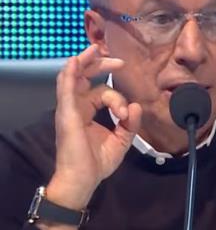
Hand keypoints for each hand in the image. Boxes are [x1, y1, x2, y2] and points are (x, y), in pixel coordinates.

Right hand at [38, 45, 141, 229]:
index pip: (102, 92)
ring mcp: (70, 110)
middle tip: (119, 61)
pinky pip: (66, 90)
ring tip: (93, 49)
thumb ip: (130, 122)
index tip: (126, 112)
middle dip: (100, 64)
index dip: (117, 97)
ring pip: (73, 78)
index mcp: (87, 112)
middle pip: (84, 77)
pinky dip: (69, 75)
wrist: (83, 181)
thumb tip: (136, 105)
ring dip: (83, 62)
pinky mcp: (67, 114)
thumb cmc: (97, 163)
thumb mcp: (121, 140)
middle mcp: (76, 107)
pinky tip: (73, 62)